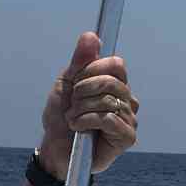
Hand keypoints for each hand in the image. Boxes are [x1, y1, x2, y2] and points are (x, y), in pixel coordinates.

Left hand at [37, 31, 138, 179]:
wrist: (55, 149)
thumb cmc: (62, 118)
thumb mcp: (66, 84)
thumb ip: (80, 61)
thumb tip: (92, 36)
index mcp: (116, 84)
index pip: (115, 64)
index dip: (91, 70)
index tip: (75, 83)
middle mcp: (127, 100)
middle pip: (111, 82)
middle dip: (83, 92)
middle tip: (72, 105)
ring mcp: (129, 119)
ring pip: (108, 101)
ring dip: (81, 109)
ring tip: (73, 119)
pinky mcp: (127, 137)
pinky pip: (109, 119)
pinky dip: (87, 121)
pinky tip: (78, 129)